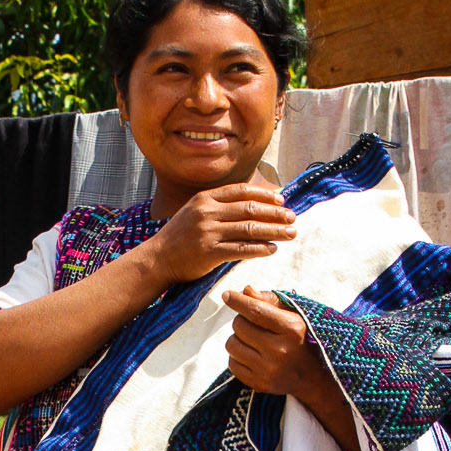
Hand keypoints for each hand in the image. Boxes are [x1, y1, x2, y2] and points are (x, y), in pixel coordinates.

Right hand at [148, 182, 294, 286]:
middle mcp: (207, 212)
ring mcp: (208, 232)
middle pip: (250, 209)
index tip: (281, 201)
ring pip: (249, 229)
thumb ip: (218, 207)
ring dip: (274, 231)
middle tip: (293, 218)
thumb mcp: (194, 212)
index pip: (241, 191)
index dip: (264, 195)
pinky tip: (272, 249)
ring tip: (290, 234)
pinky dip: (259, 249)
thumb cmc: (178, 238)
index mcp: (205, 199)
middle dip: (275, 214)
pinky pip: (241, 249)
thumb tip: (250, 206)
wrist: (157, 259)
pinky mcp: (209, 253)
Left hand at [223, 286, 359, 450]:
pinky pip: (232, 364)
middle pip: (239, 326)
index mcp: (291, 329)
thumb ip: (269, 301)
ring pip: (231, 344)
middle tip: (254, 325)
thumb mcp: (293, 315)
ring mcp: (268, 370)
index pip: (256, 310)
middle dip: (242, 321)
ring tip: (253, 341)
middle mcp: (280, 351)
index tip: (227, 295)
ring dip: (238, 339)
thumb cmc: (300, 338)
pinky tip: (252, 356)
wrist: (313, 377)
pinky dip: (238, 357)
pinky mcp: (259, 384)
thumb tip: (245, 291)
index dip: (238, 301)